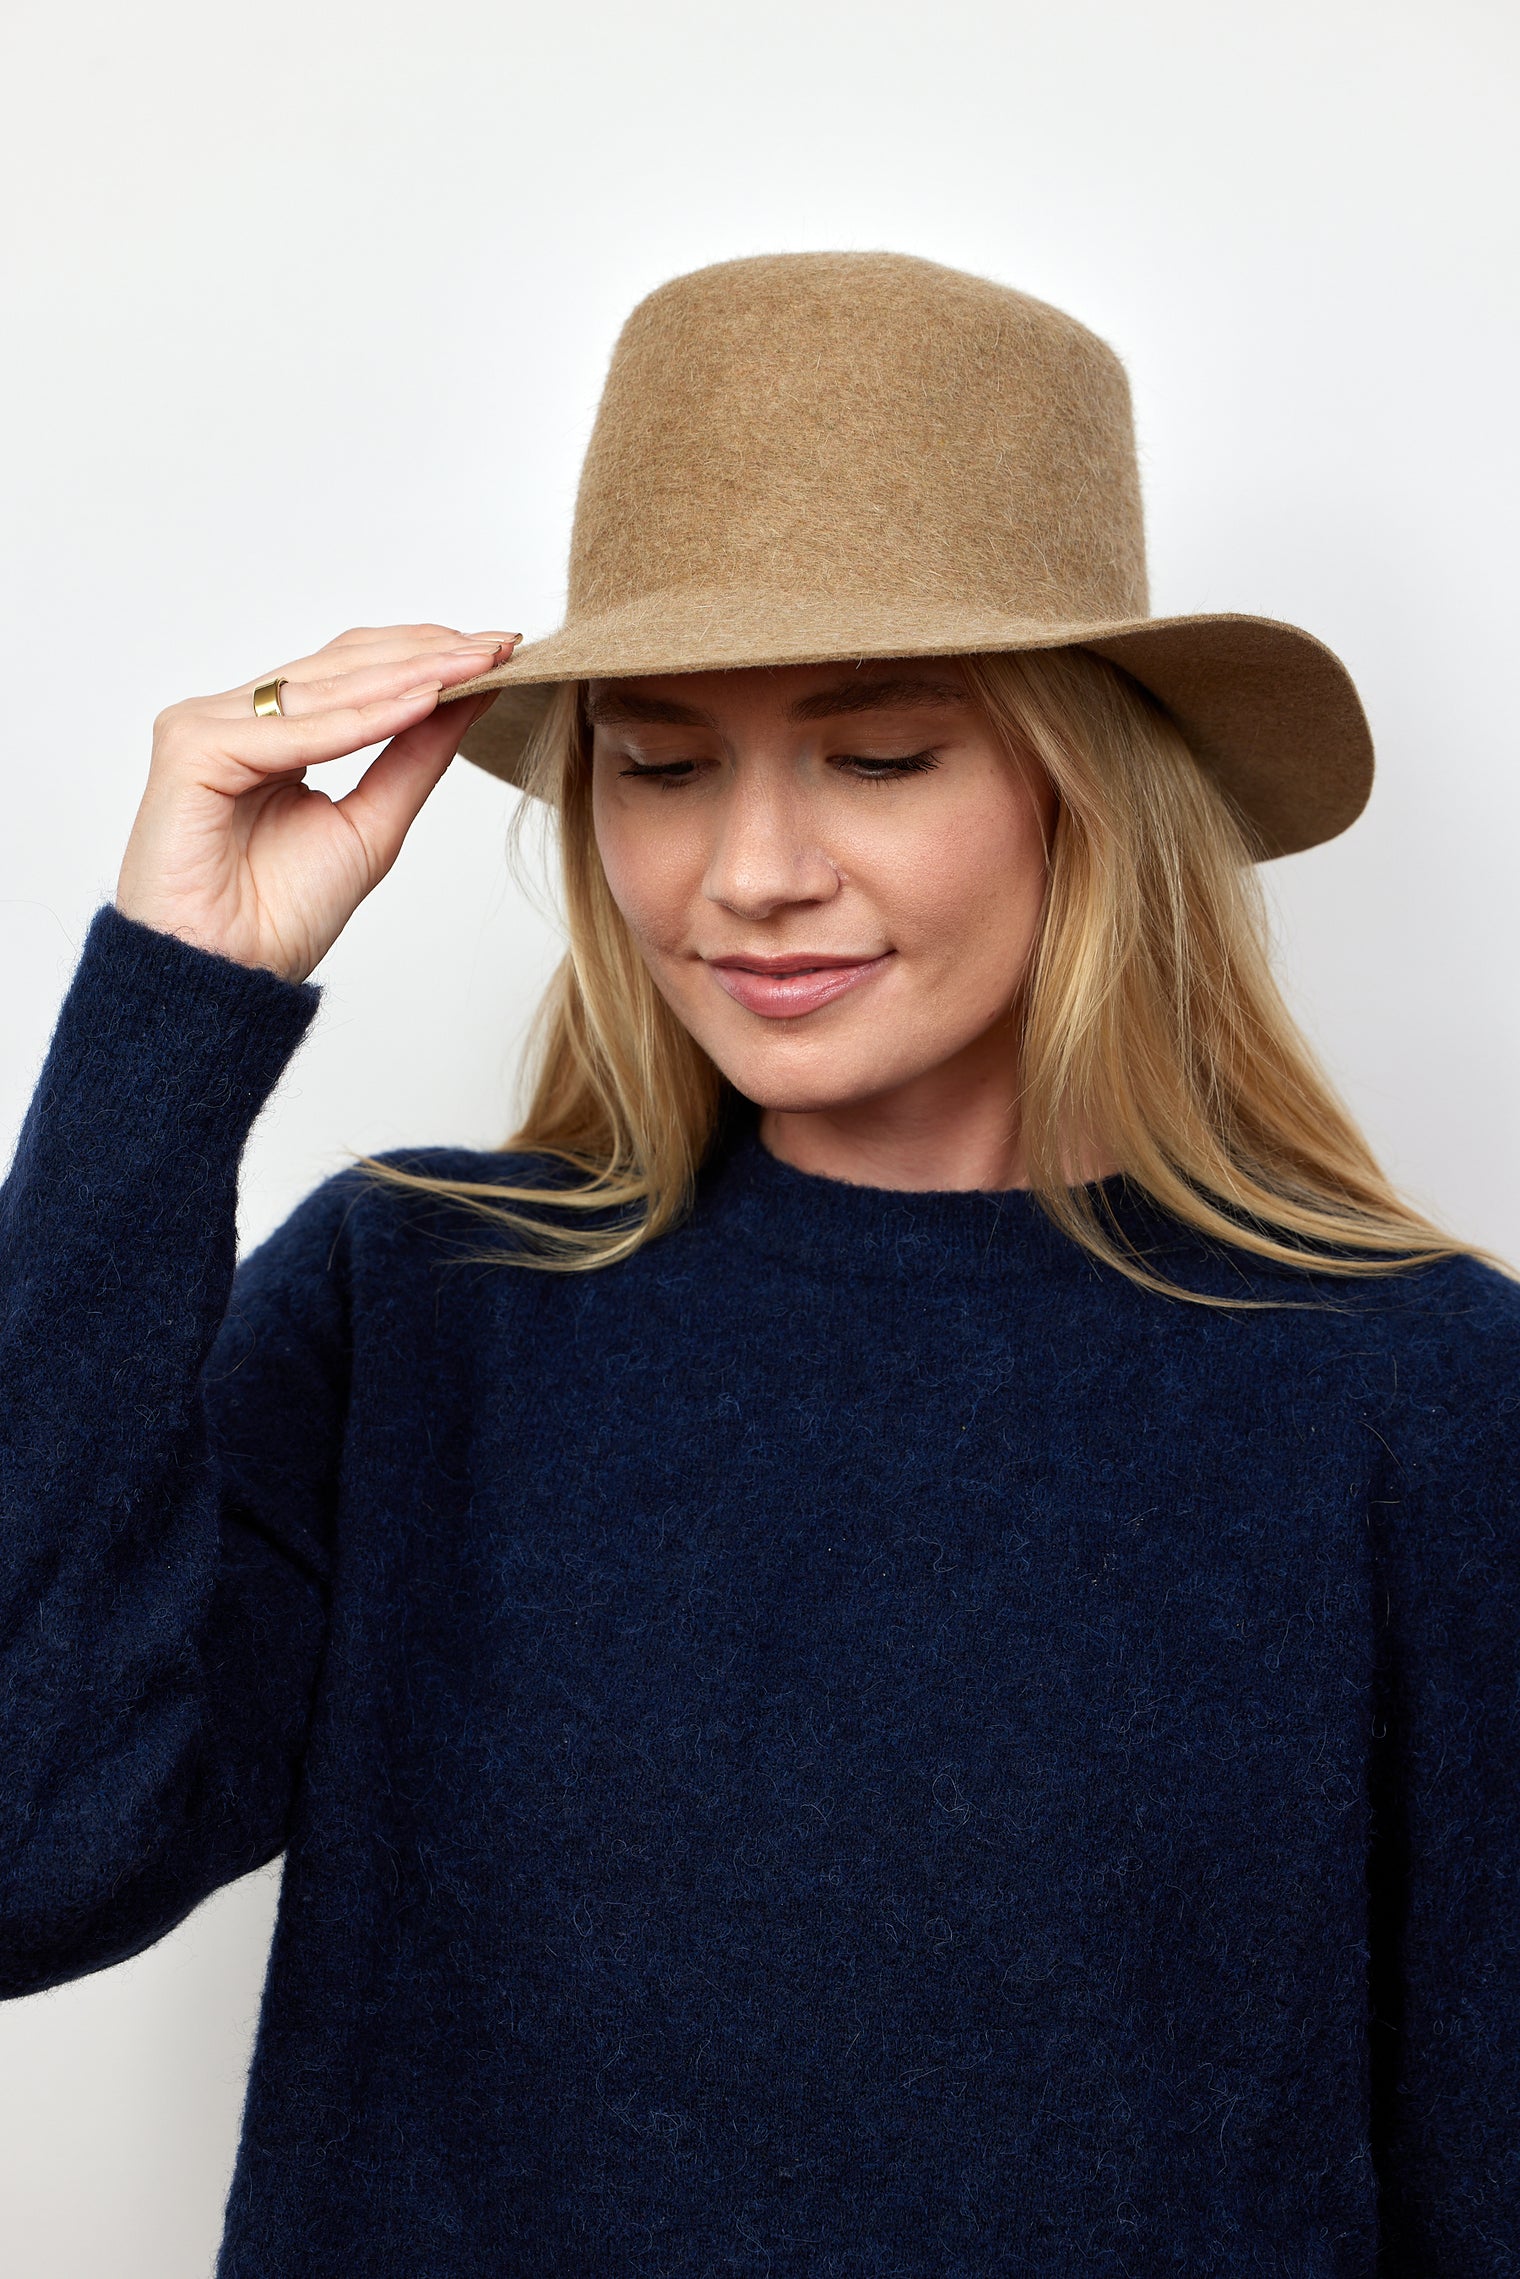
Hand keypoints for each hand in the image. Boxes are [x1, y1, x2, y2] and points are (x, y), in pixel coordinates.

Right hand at [115, 623, 518, 982]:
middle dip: (427, 653)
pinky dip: (361, 719)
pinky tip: (422, 701)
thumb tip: (469, 694)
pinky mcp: (190, 746)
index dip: (426, 656)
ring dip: (406, 674)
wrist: (230, 975)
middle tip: (500, 644)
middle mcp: (234, 717)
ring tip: (475, 663)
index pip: (354, 672)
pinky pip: (292, 730)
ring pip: (322, 687)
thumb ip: (415, 755)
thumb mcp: (374, 822)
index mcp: (269, 730)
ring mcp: (206, 724)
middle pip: (340, 665)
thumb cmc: (282, 914)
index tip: (500, 651)